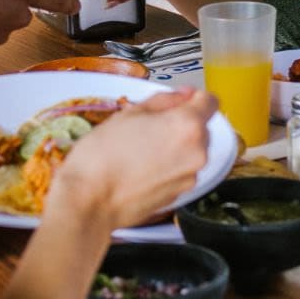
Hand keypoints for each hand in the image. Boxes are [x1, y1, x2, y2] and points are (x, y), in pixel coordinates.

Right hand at [48, 89, 218, 227]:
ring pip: (191, 151)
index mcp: (187, 126)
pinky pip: (180, 171)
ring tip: (141, 150)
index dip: (193, 97)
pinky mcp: (180, 194)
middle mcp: (197, 153)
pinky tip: (141, 168)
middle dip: (180, 123)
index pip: (209, 101)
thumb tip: (181, 96)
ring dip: (174, 146)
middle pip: (200, 128)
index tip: (180, 99)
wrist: (89, 202)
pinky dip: (168, 167)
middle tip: (148, 127)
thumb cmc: (102, 158)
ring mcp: (190, 177)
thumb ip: (163, 100)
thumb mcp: (129, 113)